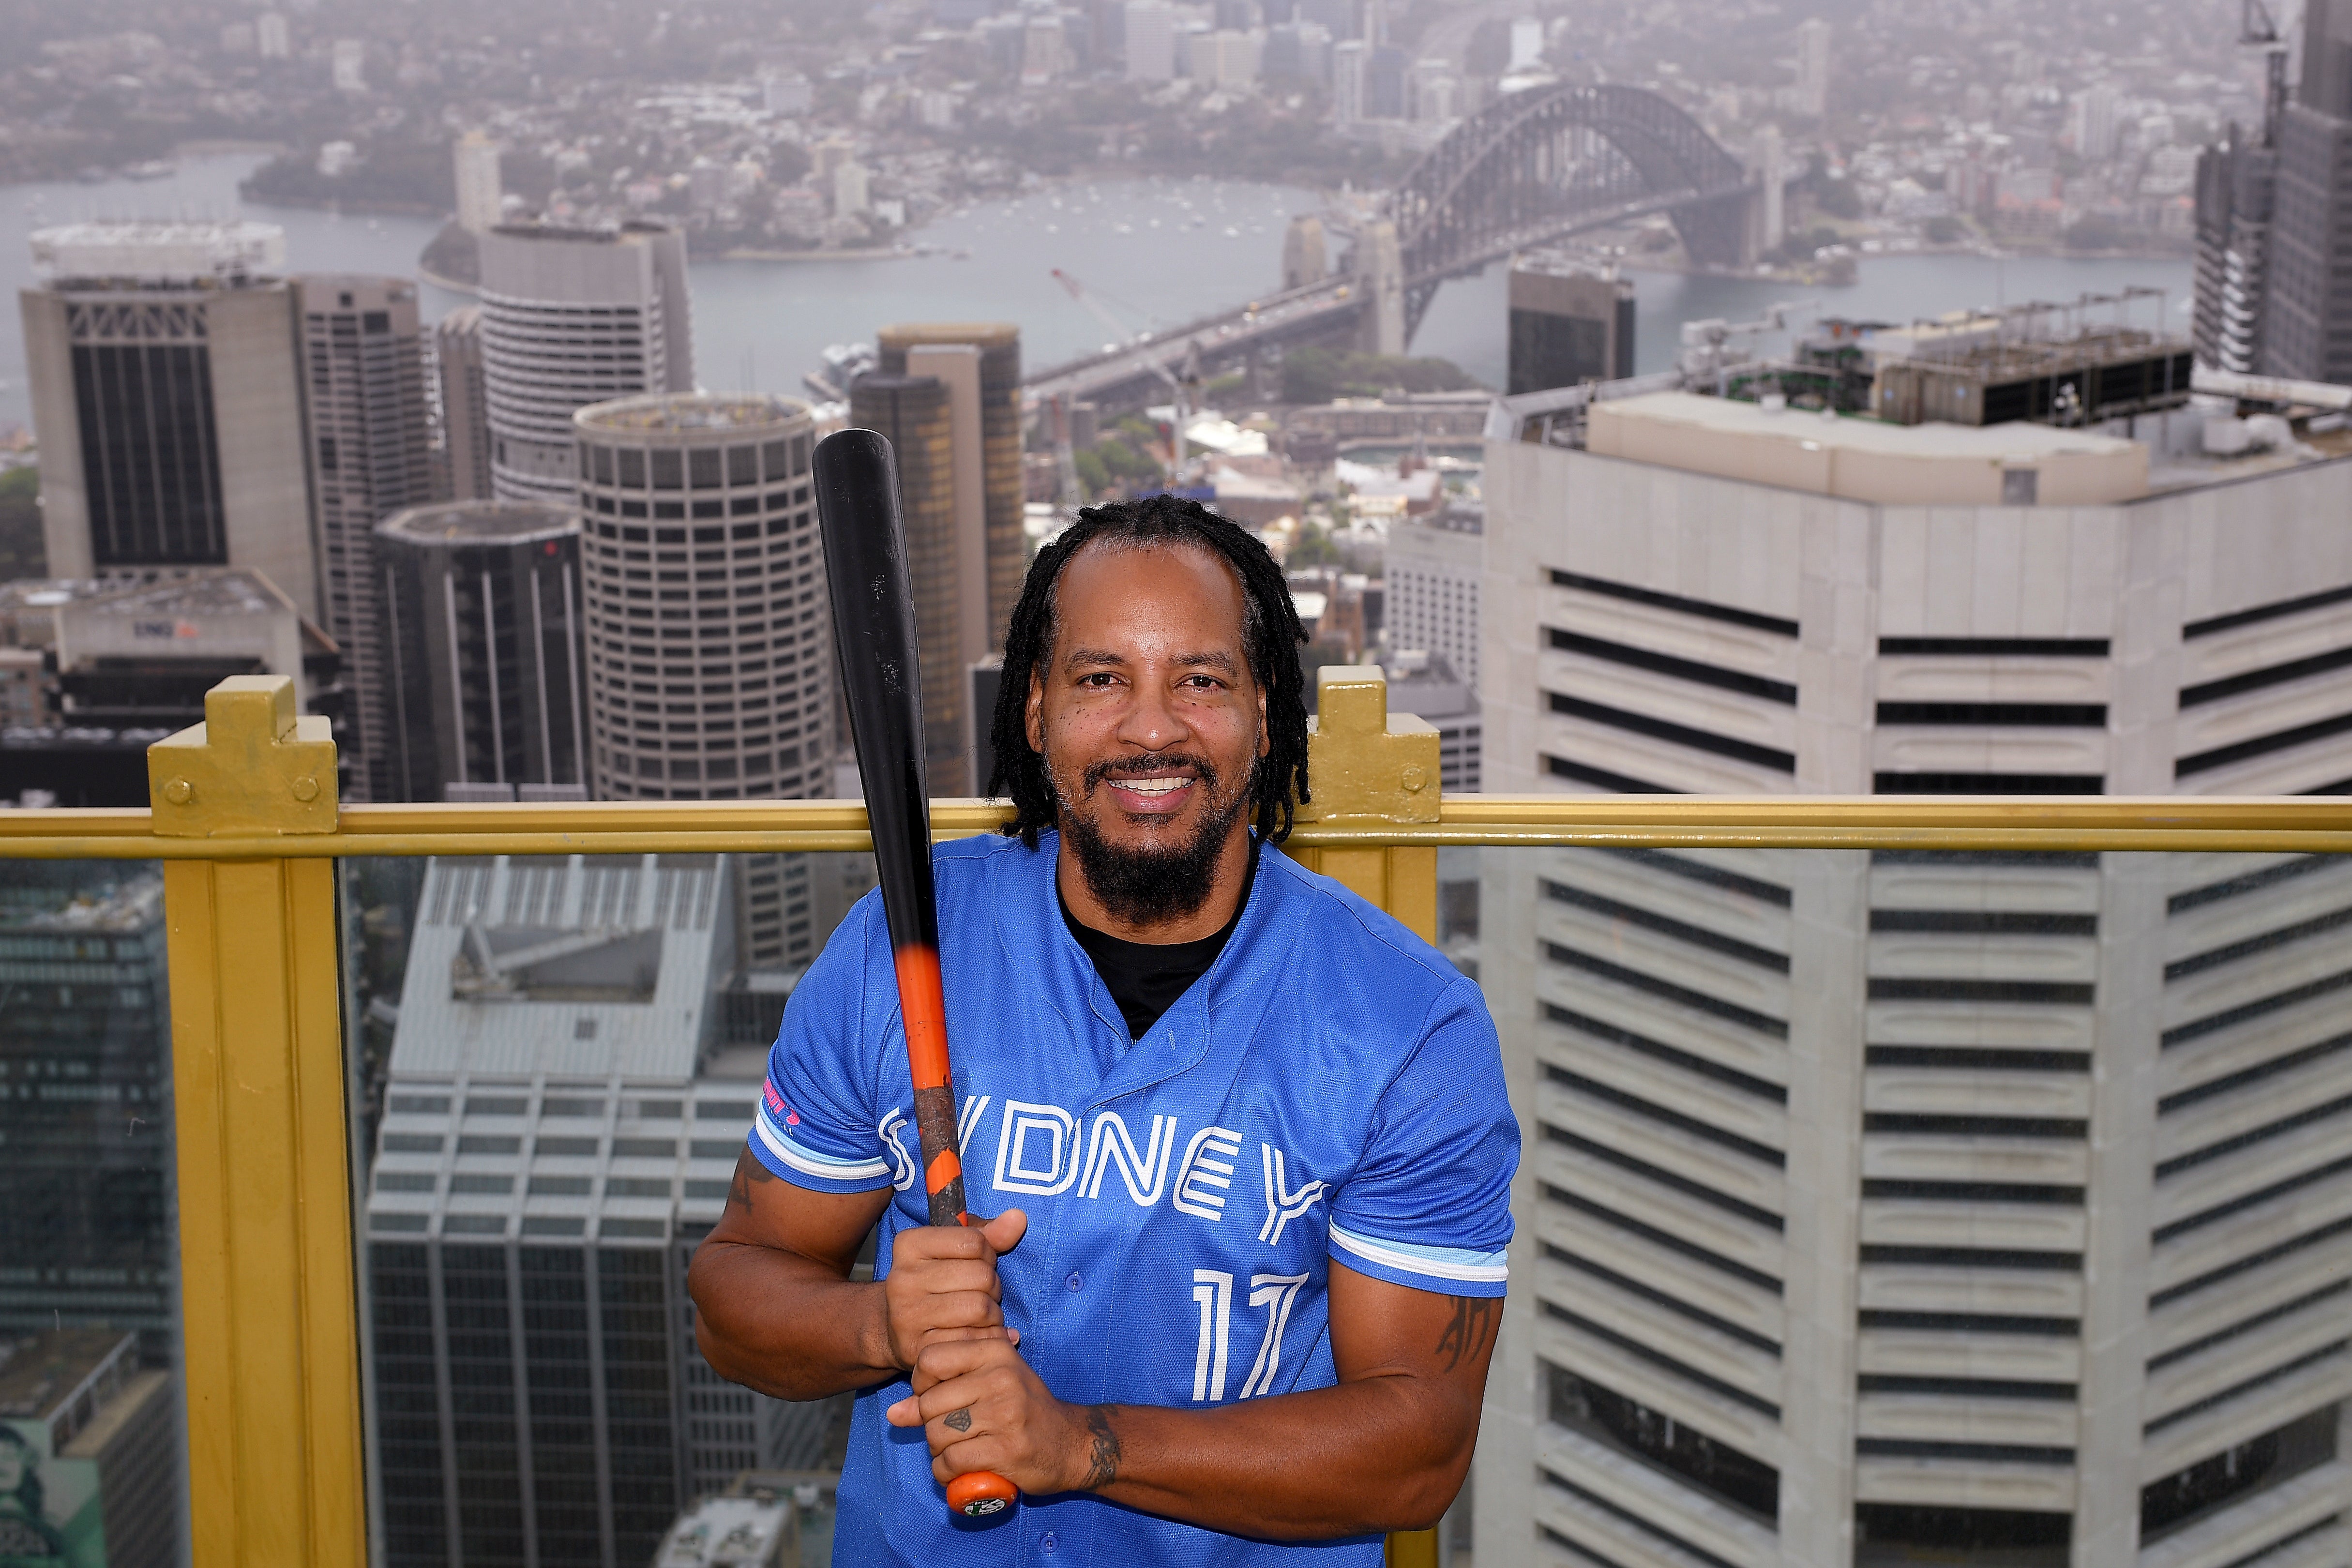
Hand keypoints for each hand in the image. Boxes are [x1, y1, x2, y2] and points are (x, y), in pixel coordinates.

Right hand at [878, 1210, 1027, 1372]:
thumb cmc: (935, 1282)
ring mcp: (906, 1315)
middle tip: (984, 1294)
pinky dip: (987, 1338)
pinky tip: (979, 1335)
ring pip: (979, 1308)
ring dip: (993, 1315)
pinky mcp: (916, 1348)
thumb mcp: (956, 1250)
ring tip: (983, 1315)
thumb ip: (989, 1234)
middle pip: (981, 1276)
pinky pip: (972, 1341)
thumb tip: (1018, 1218)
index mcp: (909, 1244)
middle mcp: (902, 1278)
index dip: (988, 1254)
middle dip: (993, 1286)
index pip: (974, 1241)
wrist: (896, 1329)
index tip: (980, 1264)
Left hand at [884, 1337, 1119, 1496]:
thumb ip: (940, 1391)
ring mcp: (1005, 1413)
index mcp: (995, 1350)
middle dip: (930, 1424)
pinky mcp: (1006, 1450)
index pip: (929, 1359)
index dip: (921, 1383)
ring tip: (956, 1450)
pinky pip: (951, 1462)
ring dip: (938, 1451)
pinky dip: (945, 1473)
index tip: (937, 1398)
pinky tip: (958, 1471)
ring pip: (937, 1434)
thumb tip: (893, 1413)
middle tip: (950, 1432)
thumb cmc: (1024, 1410)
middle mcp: (1000, 1376)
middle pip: (929, 1403)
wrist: (1072, 1443)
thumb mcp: (988, 1385)